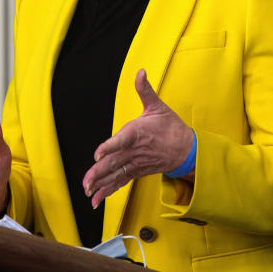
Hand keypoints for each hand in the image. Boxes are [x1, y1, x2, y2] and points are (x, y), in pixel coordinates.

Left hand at [82, 69, 193, 208]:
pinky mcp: (136, 172)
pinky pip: (120, 183)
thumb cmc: (170, 126)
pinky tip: (95, 200)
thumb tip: (140, 71)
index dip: (109, 147)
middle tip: (86, 182)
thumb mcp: (157, 106)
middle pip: (115, 163)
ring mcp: (135, 163)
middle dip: (99, 173)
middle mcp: (135, 151)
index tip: (98, 154)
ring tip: (87, 192)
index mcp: (138, 133)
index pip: (122, 140)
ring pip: (115, 175)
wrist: (187, 149)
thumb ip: (145, 90)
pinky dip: (107, 191)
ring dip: (100, 184)